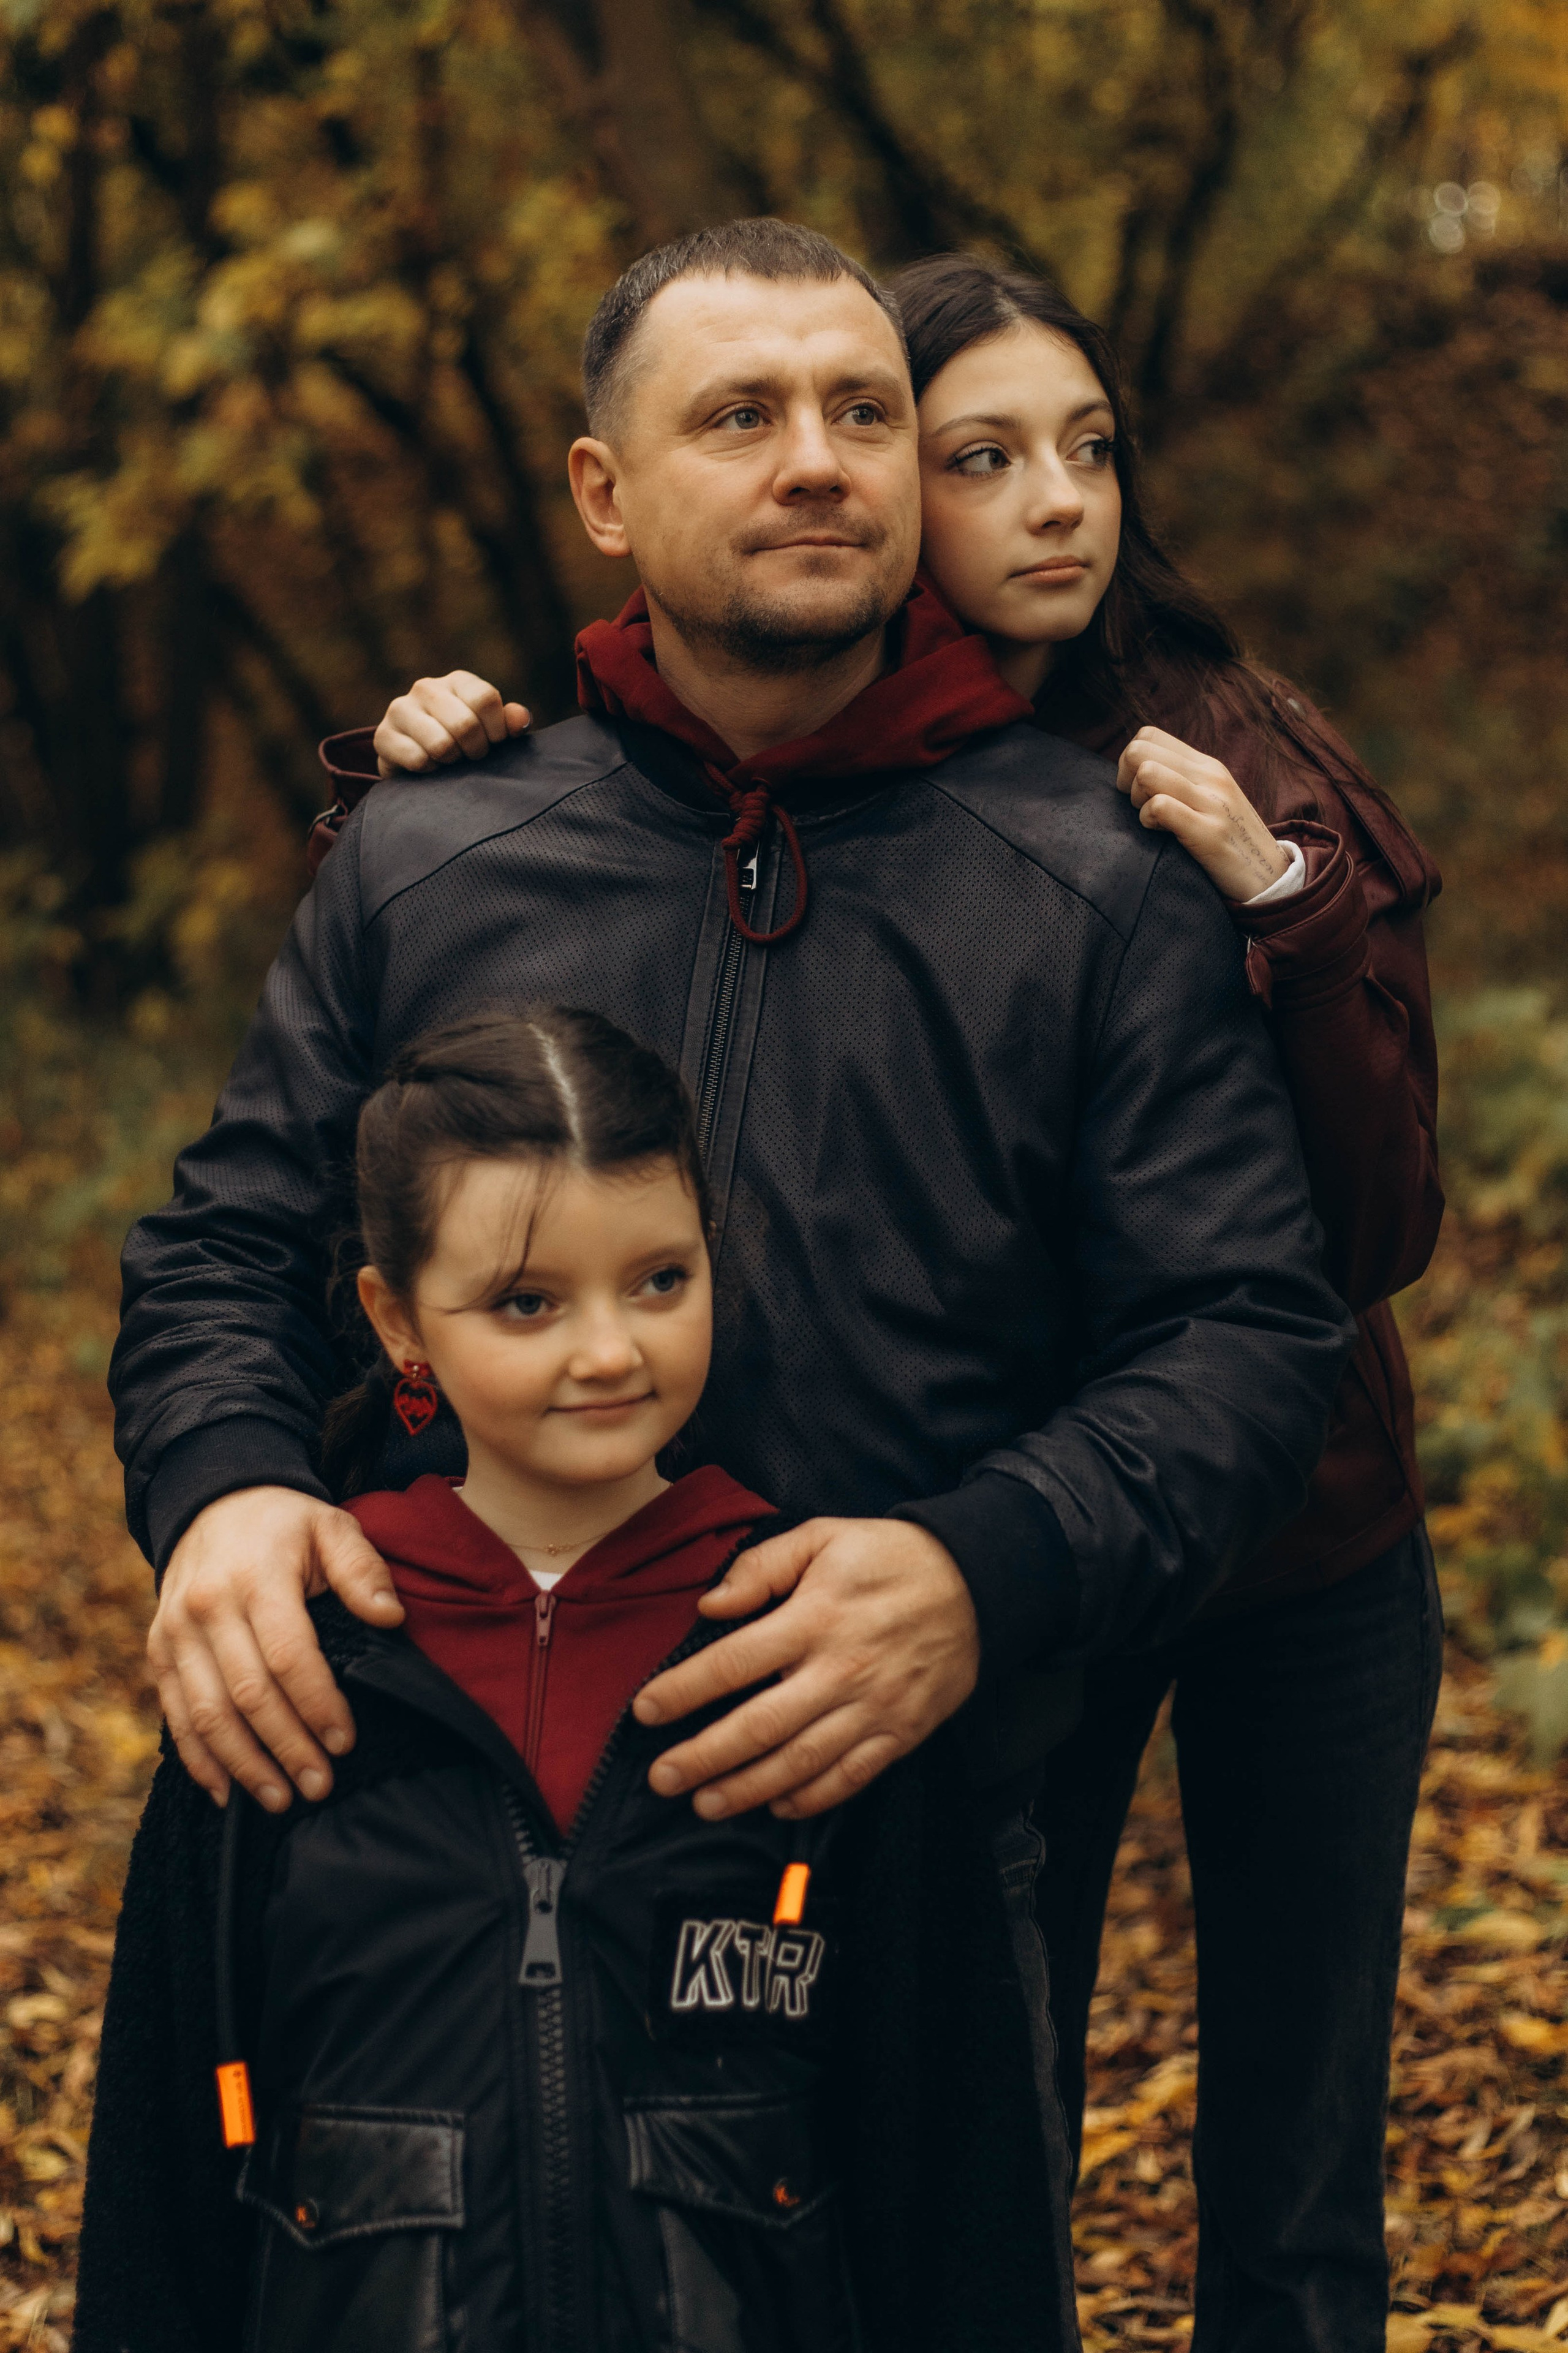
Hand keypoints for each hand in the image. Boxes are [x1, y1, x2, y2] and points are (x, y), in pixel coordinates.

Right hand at [148, 1487, 404, 1811]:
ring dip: (243, 1764)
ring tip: (281, 1800)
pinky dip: (198, 1758)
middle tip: (320, 1787)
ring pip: (207, 1714)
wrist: (212, 1500)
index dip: (317, 1703)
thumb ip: (362, 1569)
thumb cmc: (285, 1524)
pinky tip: (226, 1792)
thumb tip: (390, 1617)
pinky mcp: (159, 1650)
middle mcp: (208, 1607)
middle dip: (286, 1747)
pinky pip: (176, 1714)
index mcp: (256, 1576)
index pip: (288, 1654)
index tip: (345, 1741)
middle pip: (247, 1694)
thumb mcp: (331, 1526)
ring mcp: (176, 1632)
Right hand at [374, 672, 529, 777]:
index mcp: (457, 681)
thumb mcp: (492, 731)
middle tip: (471, 757)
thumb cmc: (464, 743)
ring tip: (450, 760)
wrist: (419, 762)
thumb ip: (509, 723)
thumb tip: (521, 720)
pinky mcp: (383, 736)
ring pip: (441, 744)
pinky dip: (430, 771)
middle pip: (465, 724)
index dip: (496, 730)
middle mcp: (426, 688)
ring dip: (452, 761)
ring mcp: (400, 709)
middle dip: (475, 750)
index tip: (494, 743)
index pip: (485, 699)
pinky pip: (418, 760)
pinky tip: (429, 766)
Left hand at [632, 1518, 979, 1819]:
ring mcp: (872, 1707)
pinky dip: (811, 1799)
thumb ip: (762, 1566)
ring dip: (746, 1790)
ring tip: (705, 1804)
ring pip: (799, 1763)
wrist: (977, 1583)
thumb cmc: (889, 1557)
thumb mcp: (823, 1536)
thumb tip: (710, 1604)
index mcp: (815, 1618)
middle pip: (758, 1726)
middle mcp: (840, 1670)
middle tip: (661, 1778)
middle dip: (703, 1757)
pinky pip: (849, 1777)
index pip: (733, 1663)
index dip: (683, 1691)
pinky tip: (776, 1806)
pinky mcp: (900, 1732)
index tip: (646, 1710)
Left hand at [1117, 726, 1289, 901]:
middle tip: (1140, 806)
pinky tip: (1160, 833)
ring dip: (1136, 800)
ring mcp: (1212, 802)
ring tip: (1152, 820)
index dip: (1130, 764)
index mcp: (1207, 765)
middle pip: (1139, 750)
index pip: (1148, 736)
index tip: (1139, 792)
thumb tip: (1138, 774)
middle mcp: (1210, 776)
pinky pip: (1160, 807)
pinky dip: (1148, 820)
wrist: (1271, 878)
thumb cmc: (1231, 843)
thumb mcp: (1211, 800)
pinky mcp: (1209, 833)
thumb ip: (1181, 782)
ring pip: (1146, 772)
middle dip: (1125, 780)